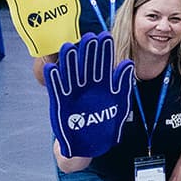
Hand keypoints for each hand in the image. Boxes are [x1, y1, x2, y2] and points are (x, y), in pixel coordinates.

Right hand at [44, 33, 134, 158]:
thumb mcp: (120, 102)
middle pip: (87, 64)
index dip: (104, 50)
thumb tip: (128, 63)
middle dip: (88, 51)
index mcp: (103, 84)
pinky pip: (57, 89)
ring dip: (69, 61)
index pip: (104, 63)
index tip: (105, 36)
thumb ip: (122, 83)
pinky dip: (54, 80)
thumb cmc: (107, 123)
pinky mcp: (61, 103)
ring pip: (71, 73)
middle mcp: (88, 85)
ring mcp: (74, 93)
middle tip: (89, 36)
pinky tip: (52, 68)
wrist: (91, 144)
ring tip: (68, 47)